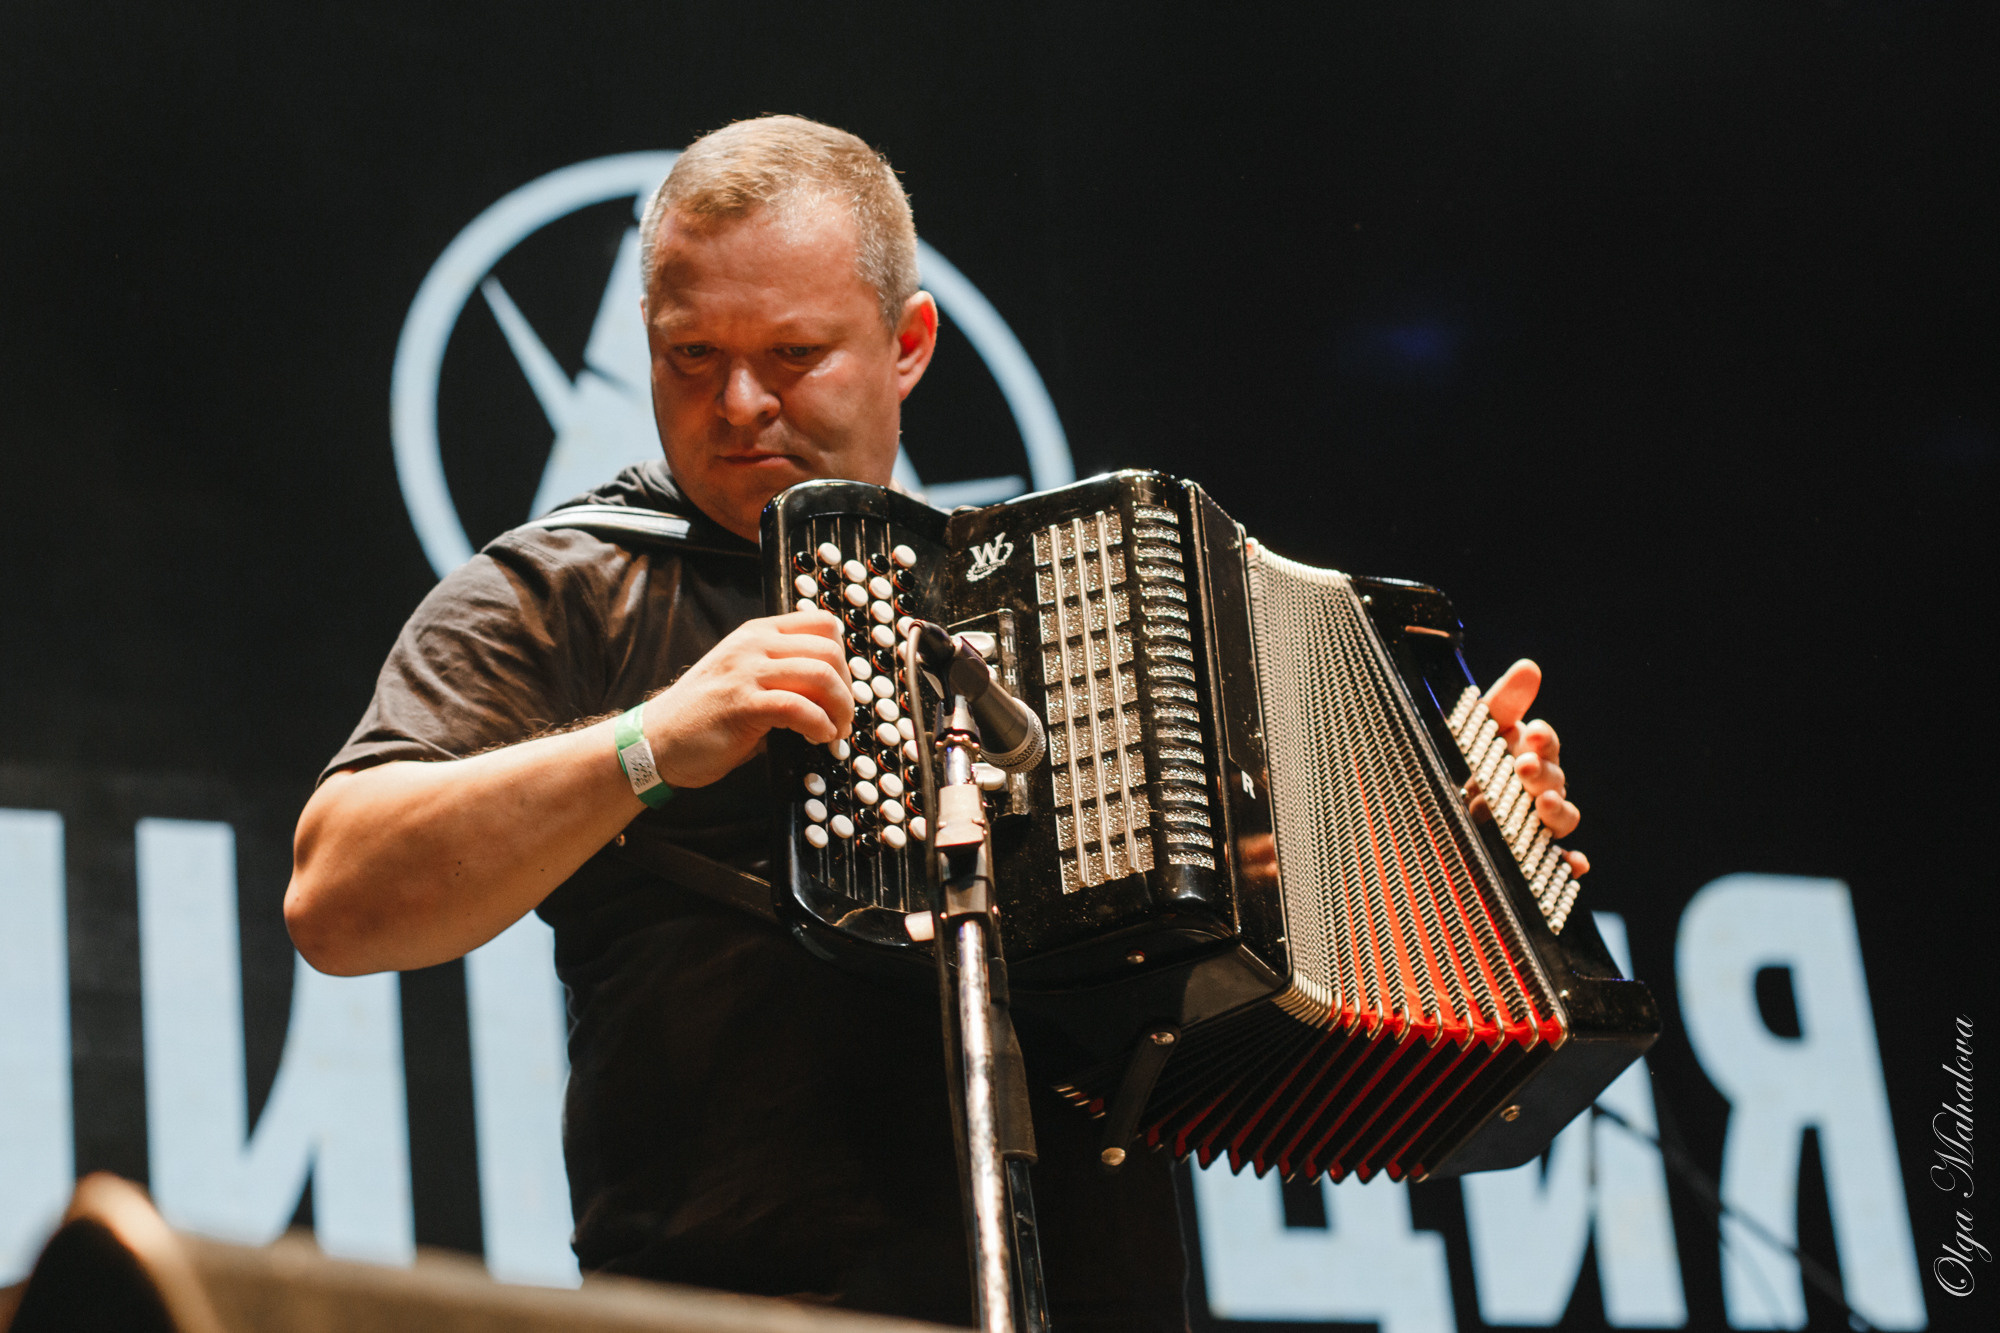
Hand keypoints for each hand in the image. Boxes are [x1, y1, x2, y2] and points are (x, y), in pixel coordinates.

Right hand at [642, 608, 852, 788]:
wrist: (655, 740)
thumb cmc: (703, 715)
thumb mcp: (743, 676)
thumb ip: (781, 672)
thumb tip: (832, 689)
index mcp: (756, 633)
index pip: (822, 623)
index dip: (844, 657)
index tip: (842, 687)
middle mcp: (753, 645)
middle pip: (829, 651)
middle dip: (847, 688)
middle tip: (843, 716)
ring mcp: (746, 672)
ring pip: (820, 675)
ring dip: (840, 708)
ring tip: (835, 730)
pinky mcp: (742, 705)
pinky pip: (799, 708)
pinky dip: (820, 725)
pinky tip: (817, 737)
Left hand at [1478, 659, 1587, 877]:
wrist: (1431, 813)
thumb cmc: (1463, 762)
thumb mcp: (1475, 729)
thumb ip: (1503, 701)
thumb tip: (1530, 668)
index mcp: (1527, 755)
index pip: (1545, 744)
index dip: (1544, 739)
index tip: (1534, 733)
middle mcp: (1536, 789)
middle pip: (1555, 780)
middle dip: (1542, 772)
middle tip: (1523, 767)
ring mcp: (1534, 824)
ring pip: (1562, 818)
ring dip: (1558, 811)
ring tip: (1543, 804)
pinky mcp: (1529, 856)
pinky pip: (1557, 863)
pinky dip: (1569, 864)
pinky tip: (1573, 864)